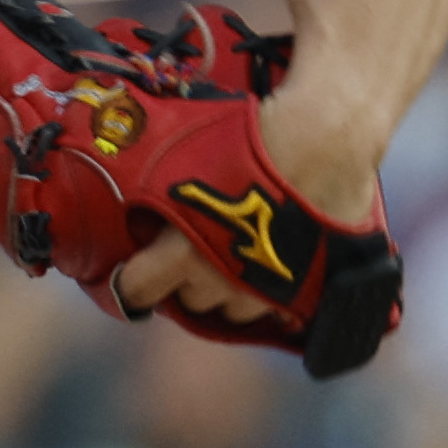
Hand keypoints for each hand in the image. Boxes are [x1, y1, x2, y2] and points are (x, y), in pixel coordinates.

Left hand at [110, 87, 379, 324]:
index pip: (137, 291)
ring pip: (234, 307)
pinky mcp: (308, 294)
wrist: (326, 137)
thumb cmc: (249, 138)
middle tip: (197, 237)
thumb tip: (121, 196)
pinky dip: (272, 293)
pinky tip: (275, 260)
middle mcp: (224, 284)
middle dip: (187, 275)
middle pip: (189, 298)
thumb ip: (151, 192)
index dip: (132, 280)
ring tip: (242, 243)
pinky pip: (277, 311)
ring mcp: (269, 295)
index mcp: (185, 255)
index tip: (134, 270)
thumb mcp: (181, 154)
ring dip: (230, 287)